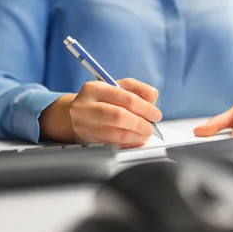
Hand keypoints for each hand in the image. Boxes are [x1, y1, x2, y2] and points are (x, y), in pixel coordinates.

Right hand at [39, 78, 161, 147]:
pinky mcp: (86, 140)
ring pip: (116, 134)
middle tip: (150, 127)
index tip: (156, 115)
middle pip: (119, 116)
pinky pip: (113, 145)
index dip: (145, 108)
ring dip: (136, 136)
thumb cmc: (102, 99)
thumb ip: (139, 90)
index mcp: (94, 88)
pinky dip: (128, 144)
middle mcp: (85, 106)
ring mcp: (83, 125)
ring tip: (144, 134)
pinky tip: (135, 140)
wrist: (76, 114)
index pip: (126, 98)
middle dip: (140, 123)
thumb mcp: (118, 87)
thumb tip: (152, 101)